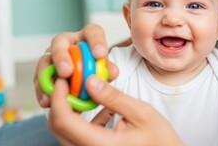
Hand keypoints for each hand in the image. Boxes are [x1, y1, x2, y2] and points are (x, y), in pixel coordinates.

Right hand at [33, 24, 119, 107]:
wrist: (85, 84)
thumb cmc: (96, 71)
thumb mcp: (105, 70)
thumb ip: (108, 70)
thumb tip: (111, 72)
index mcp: (87, 37)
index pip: (92, 32)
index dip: (96, 42)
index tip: (100, 54)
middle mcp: (68, 42)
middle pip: (60, 42)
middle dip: (62, 57)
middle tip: (67, 72)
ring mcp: (53, 56)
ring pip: (45, 60)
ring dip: (48, 75)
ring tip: (55, 89)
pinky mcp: (44, 71)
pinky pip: (39, 79)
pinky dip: (43, 91)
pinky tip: (47, 101)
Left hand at [48, 76, 182, 145]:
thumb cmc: (160, 140)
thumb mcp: (141, 113)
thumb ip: (113, 97)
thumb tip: (89, 81)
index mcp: (100, 144)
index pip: (64, 120)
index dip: (58, 97)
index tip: (63, 79)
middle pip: (57, 127)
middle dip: (59, 101)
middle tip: (70, 81)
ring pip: (64, 131)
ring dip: (70, 110)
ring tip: (87, 92)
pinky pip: (76, 136)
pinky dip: (82, 120)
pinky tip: (103, 109)